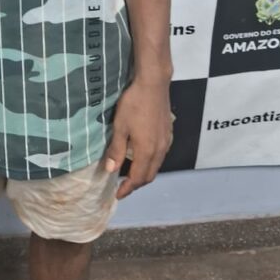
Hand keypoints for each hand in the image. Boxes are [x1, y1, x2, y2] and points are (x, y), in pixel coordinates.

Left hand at [103, 79, 172, 199]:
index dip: (127, 189)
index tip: (118, 194)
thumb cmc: (133, 104)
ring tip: (131, 172)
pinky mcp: (169, 134)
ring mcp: (166, 142)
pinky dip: (151, 162)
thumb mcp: (120, 126)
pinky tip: (143, 155)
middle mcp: (160, 150)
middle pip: (149, 175)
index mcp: (146, 151)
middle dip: (136, 184)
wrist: (153, 85)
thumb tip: (111, 170)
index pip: (137, 178)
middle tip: (123, 186)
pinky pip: (161, 156)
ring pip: (157, 166)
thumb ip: (116, 149)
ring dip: (144, 173)